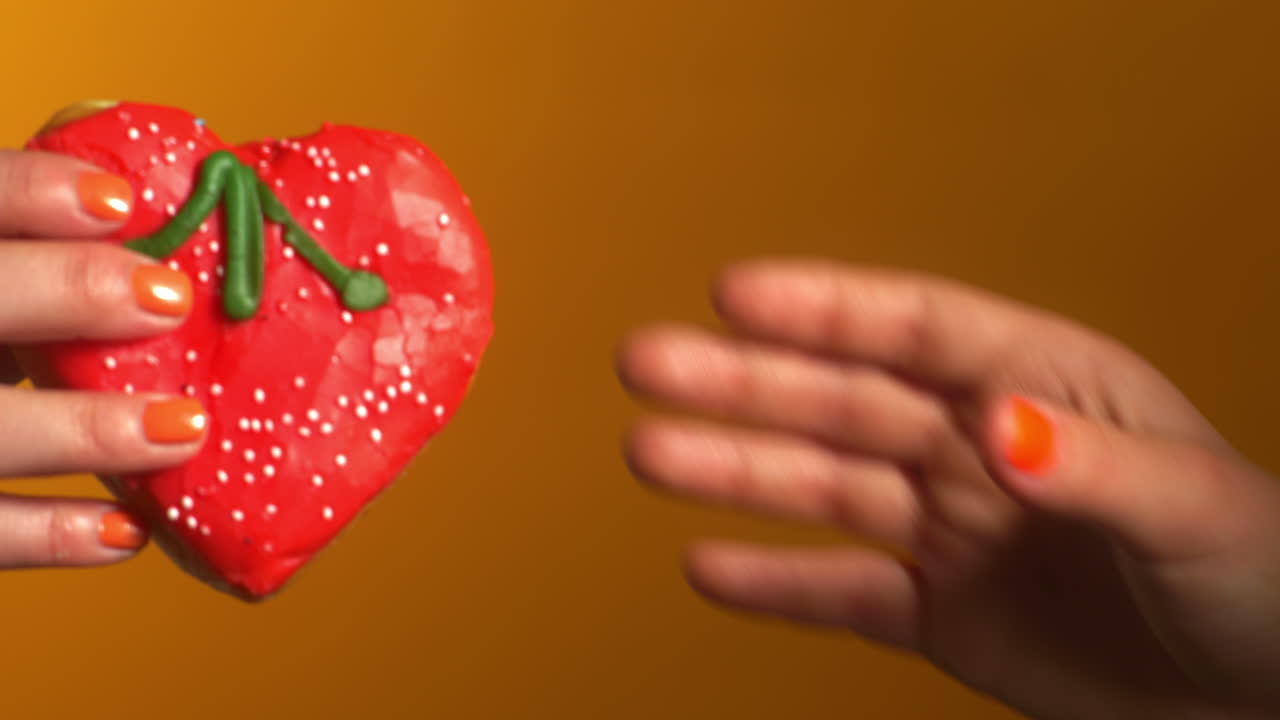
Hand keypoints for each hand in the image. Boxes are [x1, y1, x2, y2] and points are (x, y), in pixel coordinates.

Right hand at [0, 147, 205, 566]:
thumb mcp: (0, 277)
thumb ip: (38, 254)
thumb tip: (161, 219)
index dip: (26, 194)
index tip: (122, 202)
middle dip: (64, 294)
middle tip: (170, 297)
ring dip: (83, 428)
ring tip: (187, 426)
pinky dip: (49, 537)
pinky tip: (128, 531)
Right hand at [619, 260, 1279, 718]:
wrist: (1254, 698)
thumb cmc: (1252, 578)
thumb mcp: (1194, 506)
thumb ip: (1094, 466)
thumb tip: (998, 432)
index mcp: (1041, 385)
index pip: (917, 330)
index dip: (826, 308)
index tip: (735, 292)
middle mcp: (977, 445)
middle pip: (843, 403)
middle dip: (744, 383)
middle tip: (647, 361)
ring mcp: (951, 527)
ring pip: (825, 490)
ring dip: (736, 472)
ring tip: (649, 453)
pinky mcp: (939, 611)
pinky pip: (844, 593)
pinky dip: (777, 584)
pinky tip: (707, 567)